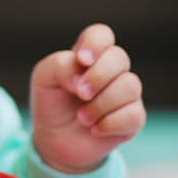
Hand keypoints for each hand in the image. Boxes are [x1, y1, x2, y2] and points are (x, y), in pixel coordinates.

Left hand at [30, 23, 145, 173]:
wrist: (55, 142)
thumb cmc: (52, 105)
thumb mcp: (44, 80)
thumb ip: (59, 65)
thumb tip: (82, 72)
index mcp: (90, 56)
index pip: (101, 35)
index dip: (95, 44)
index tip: (81, 60)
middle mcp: (112, 71)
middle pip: (119, 57)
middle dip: (98, 76)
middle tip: (80, 93)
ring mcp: (125, 94)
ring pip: (129, 86)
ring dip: (100, 104)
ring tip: (82, 117)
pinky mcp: (133, 118)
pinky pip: (133, 114)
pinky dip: (110, 123)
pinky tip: (95, 129)